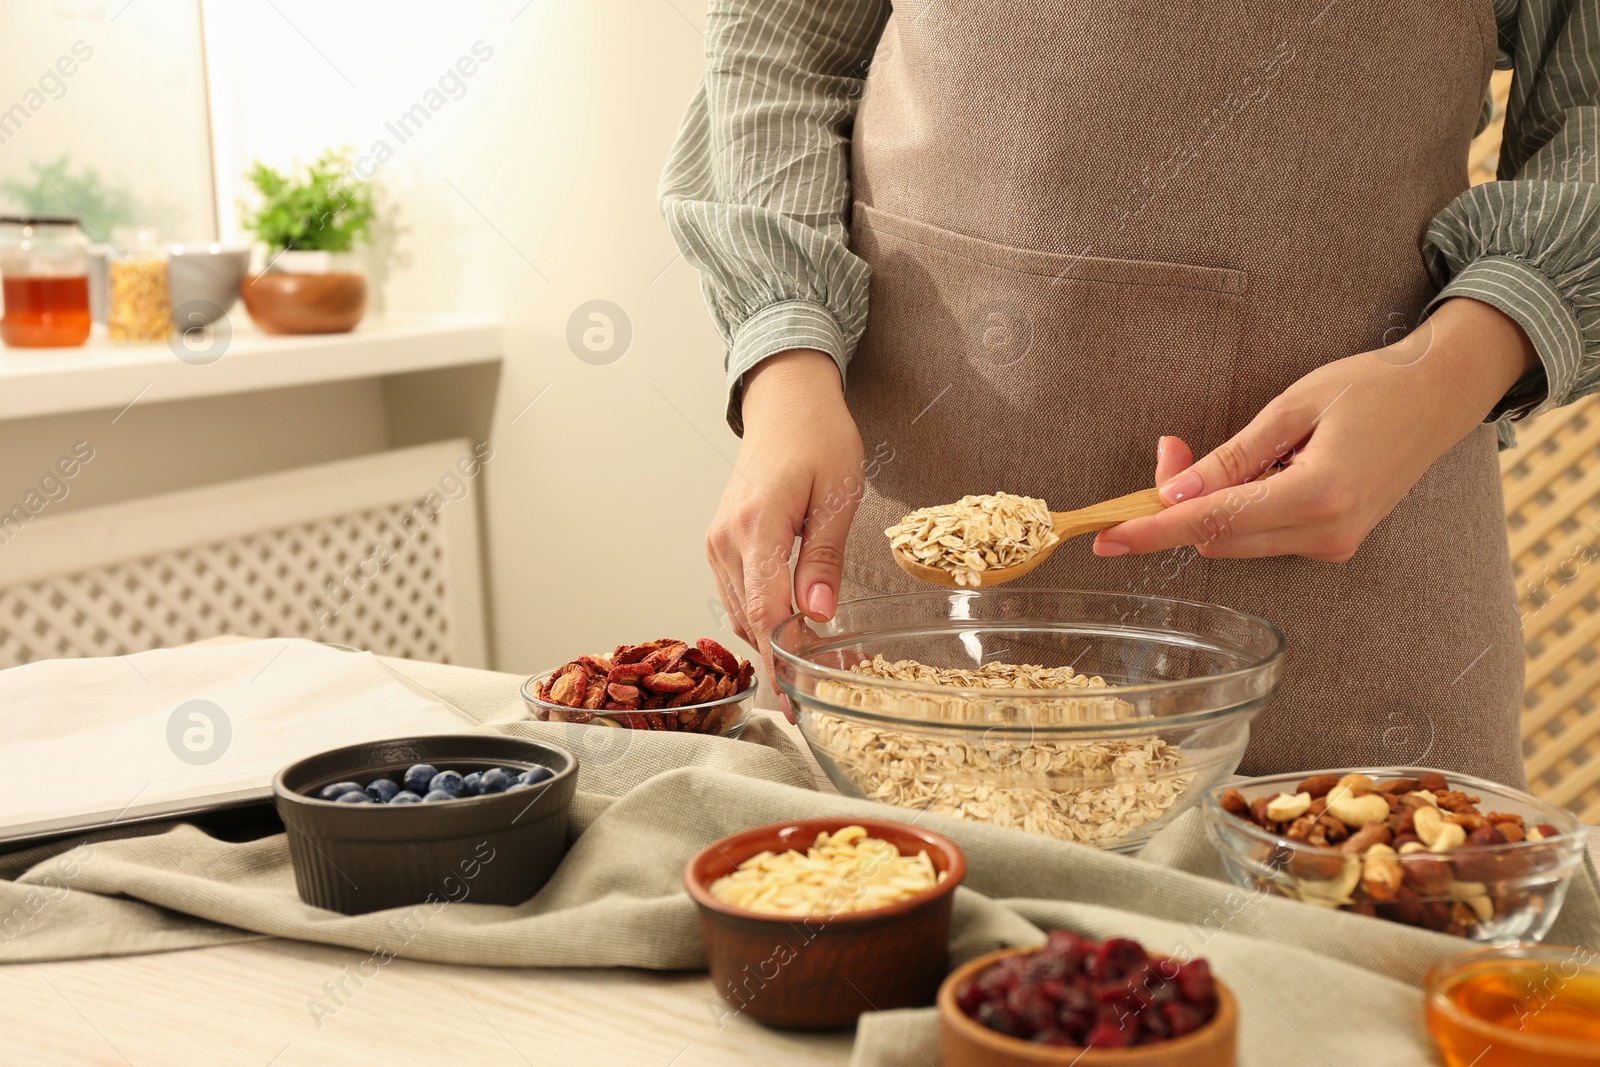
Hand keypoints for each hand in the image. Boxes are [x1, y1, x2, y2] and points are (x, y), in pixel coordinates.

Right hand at [708, 349, 863, 716]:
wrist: (786, 402)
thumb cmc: (818, 437)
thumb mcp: (837, 495)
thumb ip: (823, 559)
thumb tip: (818, 616)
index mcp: (756, 526)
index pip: (766, 613)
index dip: (784, 663)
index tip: (799, 700)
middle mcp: (726, 539)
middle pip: (749, 622)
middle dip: (782, 663)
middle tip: (816, 696)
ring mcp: (717, 542)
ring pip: (739, 613)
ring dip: (770, 645)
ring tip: (809, 672)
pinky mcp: (720, 542)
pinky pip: (736, 595)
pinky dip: (759, 620)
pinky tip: (787, 634)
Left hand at [1093, 298, 1537, 561]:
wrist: (1440, 397)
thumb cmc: (1369, 387)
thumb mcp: (1291, 407)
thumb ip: (1232, 458)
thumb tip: (1174, 495)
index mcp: (1318, 496)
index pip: (1215, 523)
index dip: (1155, 531)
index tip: (1108, 539)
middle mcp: (1327, 533)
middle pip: (1218, 539)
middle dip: (1176, 505)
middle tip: (1169, 449)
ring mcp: (1333, 545)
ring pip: (1237, 542)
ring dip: (1205, 508)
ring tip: (1204, 456)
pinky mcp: (1333, 544)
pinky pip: (1262, 537)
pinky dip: (1235, 512)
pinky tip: (1248, 474)